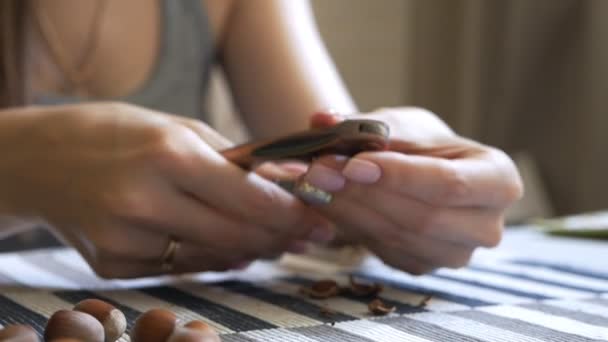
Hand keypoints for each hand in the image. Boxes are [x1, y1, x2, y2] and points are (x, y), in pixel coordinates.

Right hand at [0, 102, 331, 277]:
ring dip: (253, 252)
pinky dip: (211, 259)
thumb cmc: (115, 133)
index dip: (293, 212)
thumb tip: (285, 185)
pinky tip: (228, 249)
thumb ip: (232, 159)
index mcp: (168, 156)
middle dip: (282, 238)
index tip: (320, 217)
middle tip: (308, 235)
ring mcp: (126, 239)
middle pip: (239, 236)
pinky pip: (181, 268)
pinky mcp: (113, 265)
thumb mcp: (177, 128)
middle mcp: (146, 201)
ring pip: (215, 259)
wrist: (39, 161)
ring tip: (276, 242)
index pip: (250, 197)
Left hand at [303, 108, 522, 273]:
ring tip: (312, 183)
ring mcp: (456, 254)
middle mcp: (486, 226)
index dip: (400, 176)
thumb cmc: (420, 144)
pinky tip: (323, 201)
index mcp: (499, 180)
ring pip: (398, 237)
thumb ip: (365, 124)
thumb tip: (322, 119)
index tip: (354, 164)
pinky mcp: (424, 266)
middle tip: (317, 172)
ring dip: (348, 210)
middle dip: (364, 194)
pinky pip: (384, 250)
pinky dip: (349, 225)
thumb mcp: (402, 125)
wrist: (420, 172)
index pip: (450, 185)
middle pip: (423, 217)